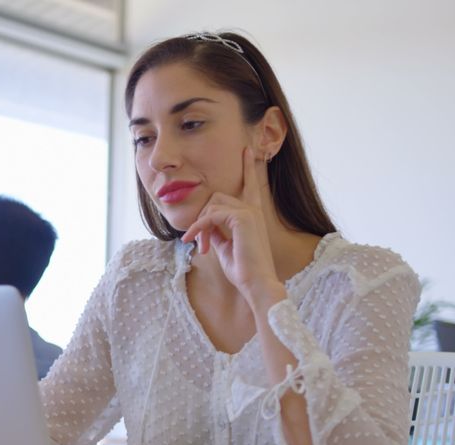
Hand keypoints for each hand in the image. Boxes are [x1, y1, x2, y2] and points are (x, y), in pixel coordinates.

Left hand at [180, 147, 280, 305]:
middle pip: (216, 198)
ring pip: (211, 206)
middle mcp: (253, 209)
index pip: (249, 185)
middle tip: (198, 243)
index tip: (247, 150)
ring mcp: (249, 211)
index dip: (248, 167)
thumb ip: (216, 231)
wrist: (257, 283)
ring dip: (200, 227)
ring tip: (202, 248)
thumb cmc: (243, 270)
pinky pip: (211, 215)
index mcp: (252, 214)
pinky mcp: (243, 217)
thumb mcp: (225, 247)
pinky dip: (200, 228)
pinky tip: (197, 243)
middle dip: (202, 219)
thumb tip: (204, 224)